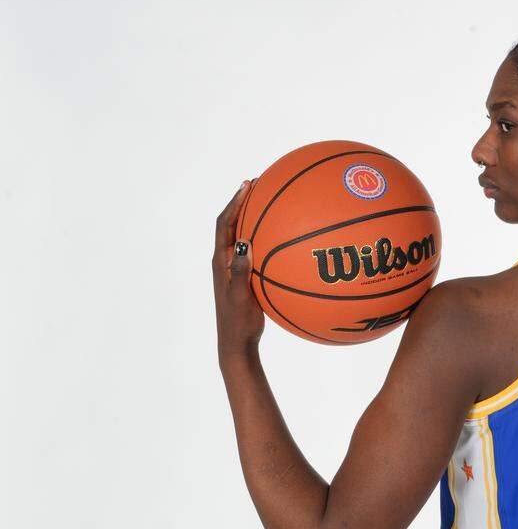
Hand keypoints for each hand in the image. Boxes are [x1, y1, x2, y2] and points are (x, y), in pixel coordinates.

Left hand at [213, 179, 263, 354]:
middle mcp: (225, 261)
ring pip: (242, 235)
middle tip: (260, 185)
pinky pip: (255, 250)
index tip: (247, 185)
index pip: (224, 224)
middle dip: (243, 202)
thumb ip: (241, 272)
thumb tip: (244, 244)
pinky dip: (266, 238)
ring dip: (253, 217)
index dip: (234, 202)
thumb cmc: (238, 322)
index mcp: (221, 261)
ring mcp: (234, 269)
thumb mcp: (240, 297)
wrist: (236, 343)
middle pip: (231, 223)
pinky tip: (286, 240)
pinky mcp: (244, 277)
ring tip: (271, 203)